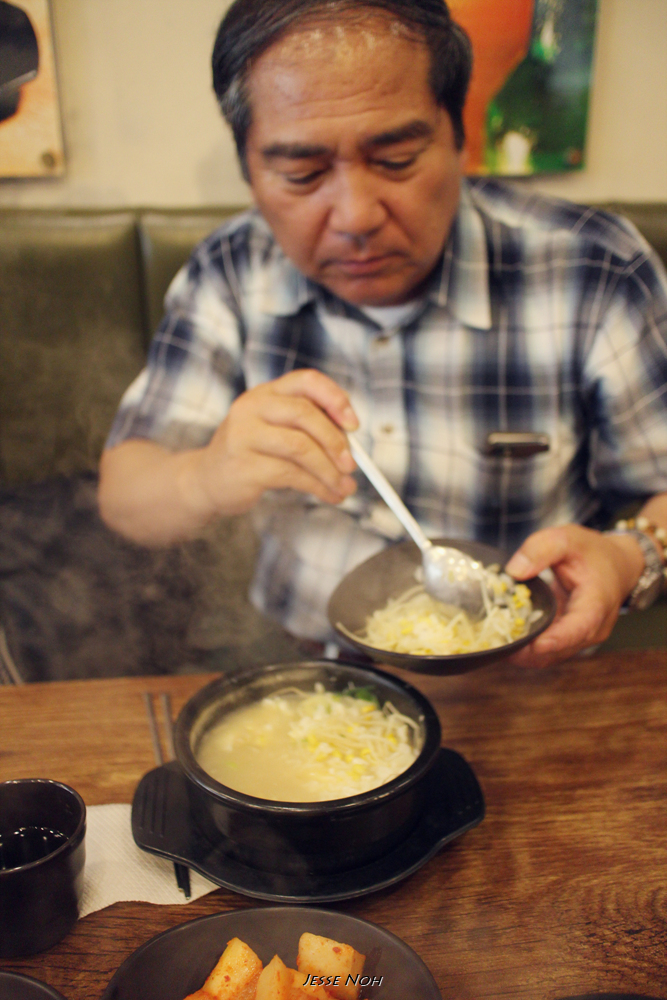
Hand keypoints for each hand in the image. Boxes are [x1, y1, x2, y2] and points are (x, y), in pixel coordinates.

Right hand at [193, 368, 358, 515]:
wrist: (208, 480)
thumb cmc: (252, 454)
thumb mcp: (277, 430)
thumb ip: (310, 429)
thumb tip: (354, 447)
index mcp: (267, 392)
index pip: (307, 380)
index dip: (335, 398)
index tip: (354, 424)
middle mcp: (252, 407)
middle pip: (305, 414)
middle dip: (336, 442)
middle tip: (352, 466)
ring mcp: (244, 435)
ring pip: (301, 448)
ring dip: (330, 471)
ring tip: (344, 488)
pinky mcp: (243, 465)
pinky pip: (291, 475)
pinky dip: (317, 487)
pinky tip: (328, 494)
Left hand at [504, 524, 644, 667]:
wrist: (616, 565)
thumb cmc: (592, 552)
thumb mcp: (566, 538)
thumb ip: (540, 549)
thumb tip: (514, 571)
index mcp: (596, 603)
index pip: (579, 628)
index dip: (557, 639)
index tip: (534, 645)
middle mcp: (593, 628)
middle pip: (560, 648)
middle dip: (529, 650)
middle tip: (497, 644)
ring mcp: (582, 638)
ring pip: (552, 655)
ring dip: (525, 653)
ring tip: (495, 644)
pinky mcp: (570, 640)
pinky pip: (548, 651)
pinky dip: (528, 649)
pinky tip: (504, 640)